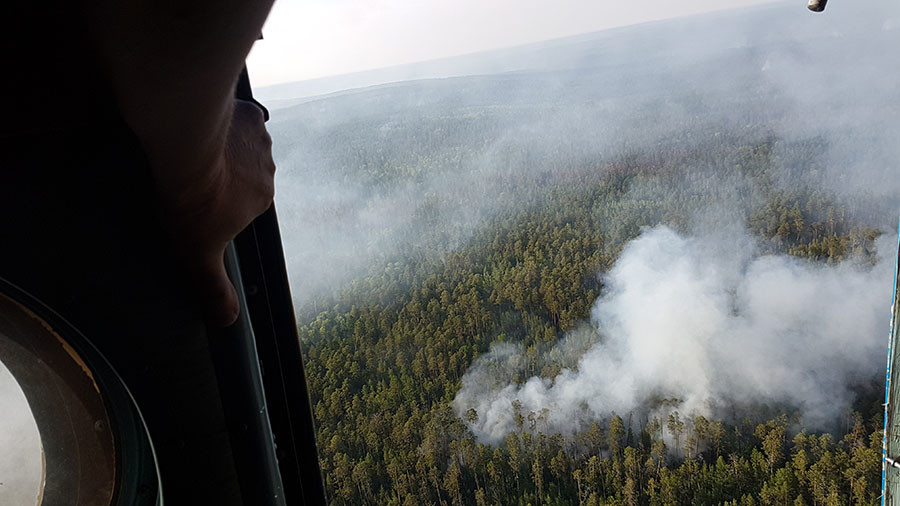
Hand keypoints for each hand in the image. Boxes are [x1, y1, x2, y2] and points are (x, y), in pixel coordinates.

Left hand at [162, 99, 274, 326]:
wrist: (186, 150)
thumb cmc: (192, 202)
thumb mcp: (197, 254)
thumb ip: (213, 287)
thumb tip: (227, 323)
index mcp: (262, 200)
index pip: (244, 198)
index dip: (220, 196)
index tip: (198, 196)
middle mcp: (270, 169)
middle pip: (246, 167)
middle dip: (225, 168)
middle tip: (192, 169)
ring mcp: (261, 139)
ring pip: (244, 140)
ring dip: (225, 142)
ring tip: (194, 143)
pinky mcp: (248, 112)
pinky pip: (241, 115)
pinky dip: (227, 118)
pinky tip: (205, 121)